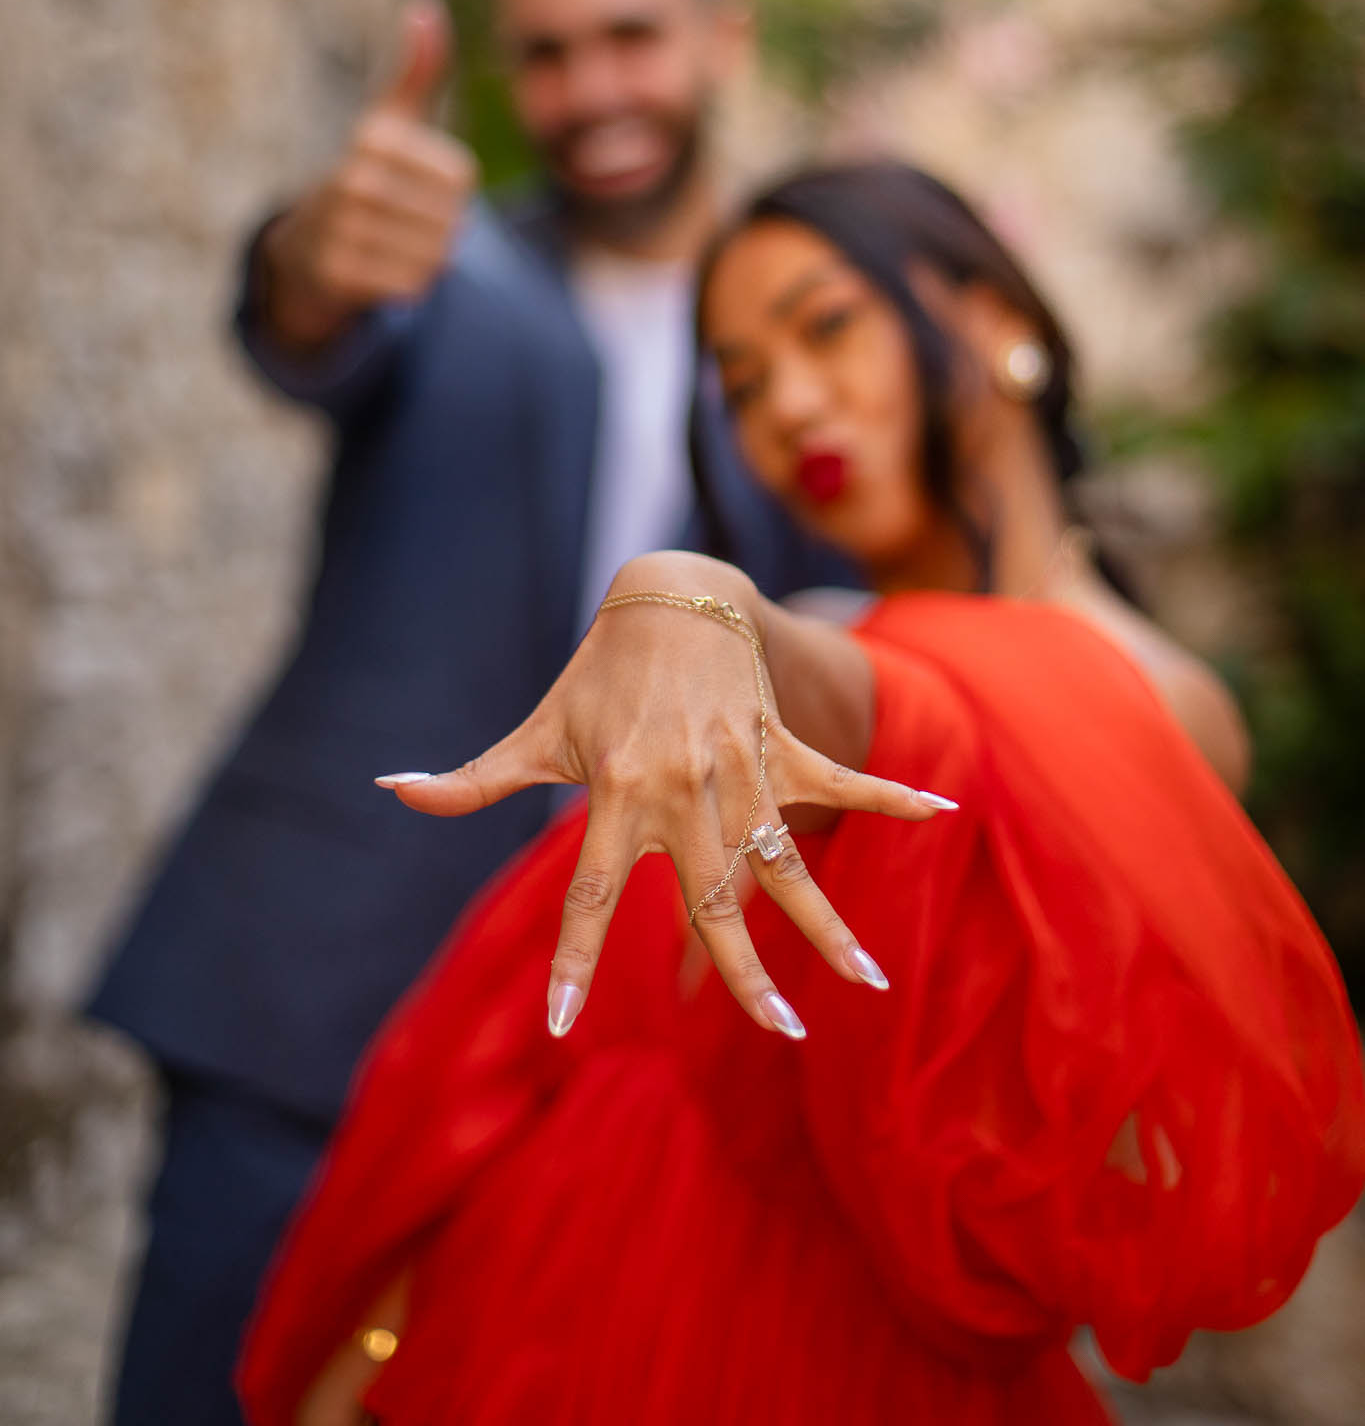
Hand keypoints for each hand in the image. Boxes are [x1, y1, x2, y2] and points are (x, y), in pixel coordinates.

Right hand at [261, 0, 477, 350]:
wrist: (308, 245)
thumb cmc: (367, 176)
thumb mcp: (391, 120)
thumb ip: (418, 71)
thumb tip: (427, 7)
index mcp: (372, 137)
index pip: (462, 178)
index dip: (453, 190)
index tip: (417, 184)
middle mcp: (350, 177)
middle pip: (452, 219)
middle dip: (440, 227)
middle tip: (404, 220)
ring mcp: (339, 227)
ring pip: (435, 255)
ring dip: (426, 256)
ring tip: (392, 242)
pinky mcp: (336, 273)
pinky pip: (412, 286)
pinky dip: (409, 284)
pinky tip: (380, 268)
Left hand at [379, 554, 951, 1039]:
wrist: (667, 594)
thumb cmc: (594, 674)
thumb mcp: (535, 730)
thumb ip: (471, 779)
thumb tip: (392, 788)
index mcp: (618, 795)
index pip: (591, 896)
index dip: (576, 961)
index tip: (565, 1028)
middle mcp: (684, 792)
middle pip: (716, 899)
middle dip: (750, 973)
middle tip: (783, 1035)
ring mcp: (741, 771)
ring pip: (789, 861)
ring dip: (831, 922)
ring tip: (869, 984)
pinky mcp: (780, 746)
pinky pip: (841, 780)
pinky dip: (893, 796)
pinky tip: (944, 815)